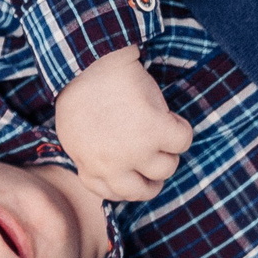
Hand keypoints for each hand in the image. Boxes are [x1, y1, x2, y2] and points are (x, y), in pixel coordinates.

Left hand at [51, 46, 192, 202]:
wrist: (89, 62)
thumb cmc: (80, 91)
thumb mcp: (74, 134)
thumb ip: (91, 157)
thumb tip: (112, 170)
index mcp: (90, 167)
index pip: (115, 194)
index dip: (129, 182)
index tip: (134, 168)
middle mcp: (113, 166)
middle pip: (145, 190)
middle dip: (152, 175)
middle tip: (154, 153)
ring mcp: (136, 150)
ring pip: (167, 167)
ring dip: (167, 149)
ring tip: (159, 128)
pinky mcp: (155, 130)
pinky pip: (182, 141)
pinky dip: (181, 128)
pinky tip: (168, 116)